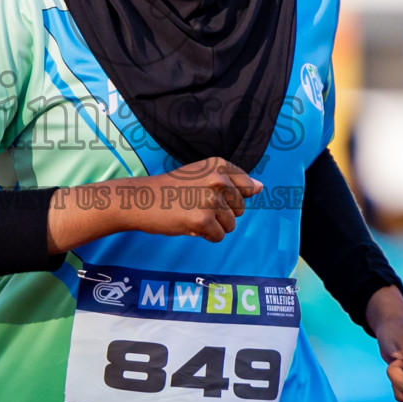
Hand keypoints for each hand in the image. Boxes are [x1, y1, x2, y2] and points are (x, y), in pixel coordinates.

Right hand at [136, 158, 263, 242]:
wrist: (141, 200)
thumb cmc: (172, 189)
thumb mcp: (202, 175)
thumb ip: (232, 181)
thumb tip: (261, 187)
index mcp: (219, 165)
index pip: (248, 187)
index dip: (230, 197)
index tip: (210, 194)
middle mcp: (218, 180)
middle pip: (240, 209)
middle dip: (222, 213)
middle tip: (196, 205)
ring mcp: (211, 200)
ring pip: (231, 225)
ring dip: (213, 226)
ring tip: (191, 214)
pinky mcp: (203, 220)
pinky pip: (219, 236)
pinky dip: (206, 236)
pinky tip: (189, 224)